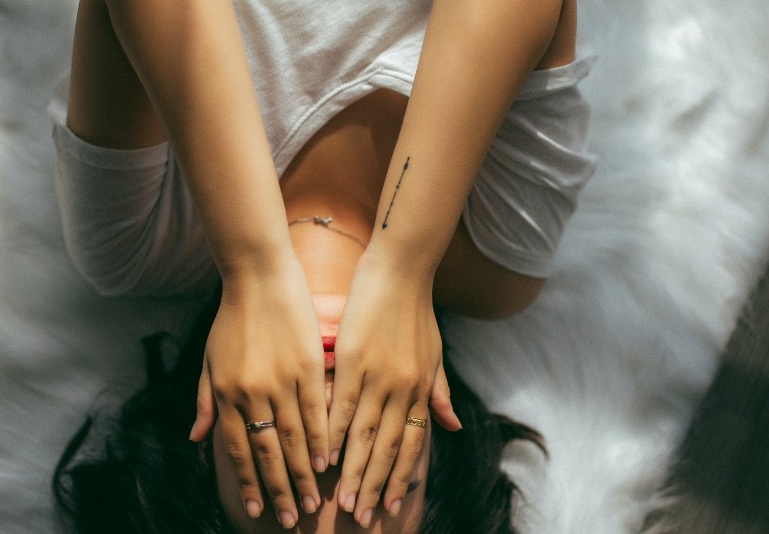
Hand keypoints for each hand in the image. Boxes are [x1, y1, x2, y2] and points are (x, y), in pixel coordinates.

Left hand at [190, 259, 327, 527]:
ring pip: (294, 436)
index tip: (255, 508)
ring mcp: (281, 378)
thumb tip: (197, 440)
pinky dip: (322, 437)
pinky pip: (316, 409)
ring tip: (313, 499)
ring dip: (303, 471)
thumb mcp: (210, 359)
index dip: (247, 480)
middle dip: (279, 488)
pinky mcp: (307, 363)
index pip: (236, 448)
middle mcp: (252, 391)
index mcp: (226, 391)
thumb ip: (205, 401)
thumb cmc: (232, 316)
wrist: (258, 275)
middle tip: (292, 519)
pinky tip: (328, 458)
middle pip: (267, 450)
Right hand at [328, 250, 460, 525]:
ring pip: (364, 434)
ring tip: (342, 501)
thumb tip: (452, 426)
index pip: (411, 444)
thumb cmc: (416, 307)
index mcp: (421, 388)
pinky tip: (324, 454)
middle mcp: (403, 388)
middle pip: (388, 448)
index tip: (390, 506)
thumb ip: (439, 390)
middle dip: (375, 485)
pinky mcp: (354, 358)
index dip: (401, 477)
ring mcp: (378, 375)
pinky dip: (333, 432)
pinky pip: (343, 404)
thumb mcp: (435, 352)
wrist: (402, 267)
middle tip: (362, 517)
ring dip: (353, 470)